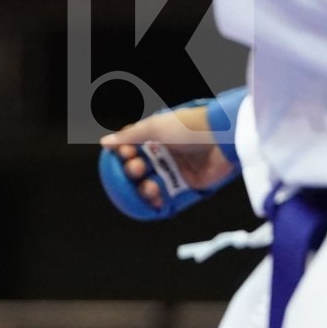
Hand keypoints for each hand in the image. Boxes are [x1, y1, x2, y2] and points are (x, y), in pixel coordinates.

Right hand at [99, 105, 236, 210]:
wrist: (222, 138)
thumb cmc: (188, 127)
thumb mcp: (154, 127)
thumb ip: (128, 136)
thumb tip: (104, 142)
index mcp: (156, 135)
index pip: (132, 147)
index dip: (124, 153)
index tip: (125, 154)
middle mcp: (165, 152)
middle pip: (139, 167)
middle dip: (133, 170)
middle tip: (138, 168)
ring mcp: (176, 169)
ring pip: (150, 183)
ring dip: (144, 187)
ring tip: (150, 185)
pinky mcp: (189, 184)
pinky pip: (169, 196)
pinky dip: (159, 201)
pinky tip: (155, 200)